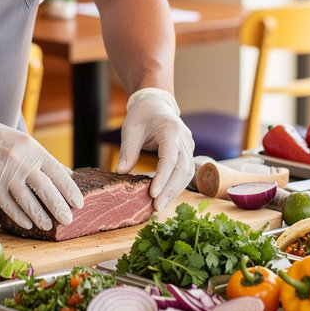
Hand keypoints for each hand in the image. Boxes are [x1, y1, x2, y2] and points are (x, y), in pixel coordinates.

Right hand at [0, 112, 82, 229]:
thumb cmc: (2, 140)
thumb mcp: (27, 144)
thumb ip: (46, 161)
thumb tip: (68, 174)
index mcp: (34, 150)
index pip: (57, 172)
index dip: (70, 190)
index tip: (78, 203)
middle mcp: (22, 162)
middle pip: (45, 189)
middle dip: (58, 207)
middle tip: (68, 220)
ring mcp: (6, 175)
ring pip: (27, 201)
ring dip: (40, 216)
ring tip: (48, 226)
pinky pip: (9, 205)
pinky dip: (19, 216)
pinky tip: (28, 224)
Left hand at [117, 88, 193, 209]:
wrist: (155, 104)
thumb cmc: (142, 115)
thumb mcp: (130, 130)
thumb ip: (127, 151)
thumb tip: (120, 173)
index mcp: (171, 130)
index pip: (170, 158)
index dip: (162, 178)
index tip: (153, 193)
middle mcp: (184, 138)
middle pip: (182, 169)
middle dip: (170, 190)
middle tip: (156, 206)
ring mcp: (188, 145)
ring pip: (186, 173)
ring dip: (174, 191)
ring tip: (159, 205)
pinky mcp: (187, 152)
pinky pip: (184, 172)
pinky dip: (175, 185)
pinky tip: (164, 195)